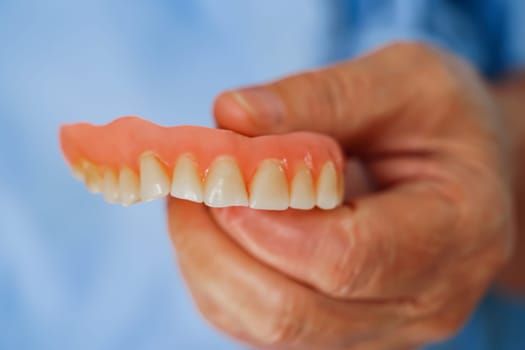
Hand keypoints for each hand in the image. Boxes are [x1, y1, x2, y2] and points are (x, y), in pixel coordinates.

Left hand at [167, 42, 514, 348]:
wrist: (462, 170)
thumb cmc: (440, 120)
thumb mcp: (406, 80)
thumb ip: (324, 97)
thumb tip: (232, 116)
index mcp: (456, 234)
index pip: (346, 258)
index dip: (264, 220)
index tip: (219, 171)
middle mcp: (421, 302)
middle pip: (290, 312)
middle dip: (216, 247)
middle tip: (190, 182)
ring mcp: (378, 327)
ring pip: (262, 327)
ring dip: (208, 261)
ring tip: (200, 196)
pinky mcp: (341, 328)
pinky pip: (258, 324)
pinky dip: (219, 276)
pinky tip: (221, 224)